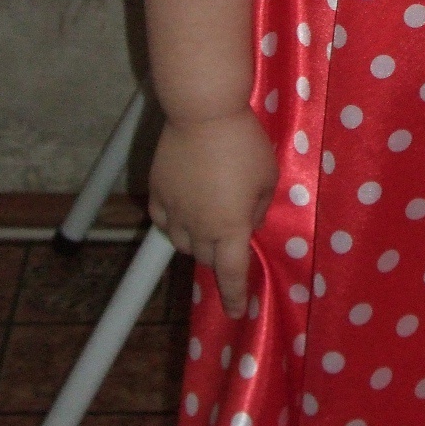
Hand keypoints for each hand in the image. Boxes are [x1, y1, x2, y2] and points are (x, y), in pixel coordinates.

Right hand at [149, 109, 276, 318]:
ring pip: (182, 243)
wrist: (204, 114)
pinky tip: (182, 213)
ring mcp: (174, 211)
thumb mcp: (268, 178)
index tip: (237, 312)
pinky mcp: (156, 193)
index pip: (232, 273)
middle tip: (232, 236)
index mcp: (231, 228)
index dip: (235, 296)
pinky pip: (163, 222)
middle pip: (207, 258)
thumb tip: (247, 223)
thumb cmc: (245, 144)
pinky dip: (174, 225)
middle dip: (220, 255)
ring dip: (197, 242)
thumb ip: (259, 208)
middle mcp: (199, 227)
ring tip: (208, 223)